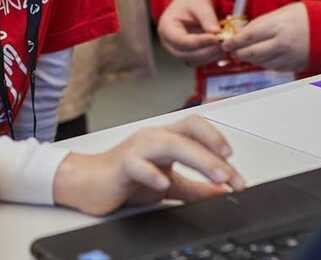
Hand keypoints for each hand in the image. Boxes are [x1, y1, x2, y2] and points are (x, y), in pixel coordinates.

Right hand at [52, 115, 244, 215]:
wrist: (87, 184)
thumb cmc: (124, 179)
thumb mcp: (168, 185)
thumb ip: (195, 188)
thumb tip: (222, 191)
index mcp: (166, 139)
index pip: (196, 129)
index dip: (216, 139)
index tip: (234, 161)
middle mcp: (153, 138)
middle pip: (188, 133)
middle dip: (214, 151)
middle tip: (231, 174)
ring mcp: (137, 149)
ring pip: (169, 144)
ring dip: (197, 158)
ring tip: (216, 176)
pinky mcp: (121, 165)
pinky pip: (138, 164)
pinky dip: (152, 172)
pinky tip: (164, 182)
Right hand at [157, 0, 222, 65]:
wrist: (189, 5)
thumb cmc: (190, 2)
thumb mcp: (199, 3)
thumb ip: (207, 17)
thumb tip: (216, 33)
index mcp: (166, 27)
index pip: (181, 41)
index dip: (199, 42)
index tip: (216, 38)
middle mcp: (169, 43)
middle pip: (186, 54)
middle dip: (207, 51)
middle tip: (224, 43)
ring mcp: (178, 51)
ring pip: (194, 61)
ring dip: (210, 56)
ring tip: (225, 45)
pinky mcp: (188, 55)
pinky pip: (199, 61)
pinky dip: (211, 57)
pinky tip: (221, 48)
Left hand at [223, 2, 309, 71]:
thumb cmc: (306, 16)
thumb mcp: (282, 12)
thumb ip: (262, 22)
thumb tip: (243, 32)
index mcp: (278, 27)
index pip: (248, 37)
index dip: (234, 42)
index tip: (226, 43)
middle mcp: (282, 44)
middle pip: (252, 53)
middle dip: (239, 53)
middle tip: (232, 50)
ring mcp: (288, 57)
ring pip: (261, 63)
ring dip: (251, 59)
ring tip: (246, 53)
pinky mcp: (294, 66)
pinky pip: (273, 68)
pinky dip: (265, 63)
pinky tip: (262, 57)